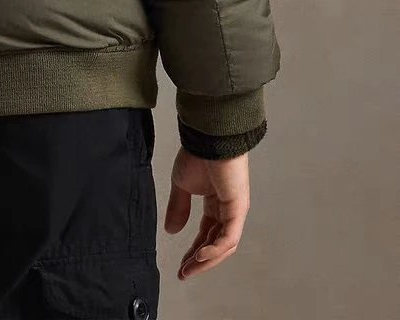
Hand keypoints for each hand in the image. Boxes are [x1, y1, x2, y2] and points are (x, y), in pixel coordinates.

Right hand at [164, 147, 249, 279]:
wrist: (207, 138)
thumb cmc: (197, 154)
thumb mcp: (181, 185)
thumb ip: (178, 208)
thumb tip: (171, 230)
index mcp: (215, 202)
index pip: (206, 234)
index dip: (193, 251)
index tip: (182, 265)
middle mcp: (227, 209)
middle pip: (216, 244)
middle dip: (199, 261)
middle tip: (185, 273)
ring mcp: (235, 210)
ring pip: (224, 245)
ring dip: (207, 260)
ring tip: (191, 268)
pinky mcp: (238, 208)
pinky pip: (229, 236)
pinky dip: (216, 249)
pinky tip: (201, 255)